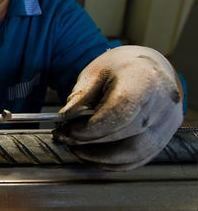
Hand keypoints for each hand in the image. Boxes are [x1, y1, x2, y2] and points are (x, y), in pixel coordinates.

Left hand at [53, 46, 182, 170]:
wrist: (147, 69)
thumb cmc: (120, 68)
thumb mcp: (95, 72)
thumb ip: (81, 95)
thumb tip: (66, 116)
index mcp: (144, 80)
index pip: (119, 112)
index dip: (91, 127)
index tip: (67, 129)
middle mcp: (162, 105)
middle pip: (125, 134)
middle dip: (88, 141)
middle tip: (63, 137)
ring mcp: (167, 125)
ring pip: (133, 153)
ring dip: (98, 156)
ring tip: (74, 147)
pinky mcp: (163, 140)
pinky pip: (137, 160)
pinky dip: (111, 162)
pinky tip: (90, 155)